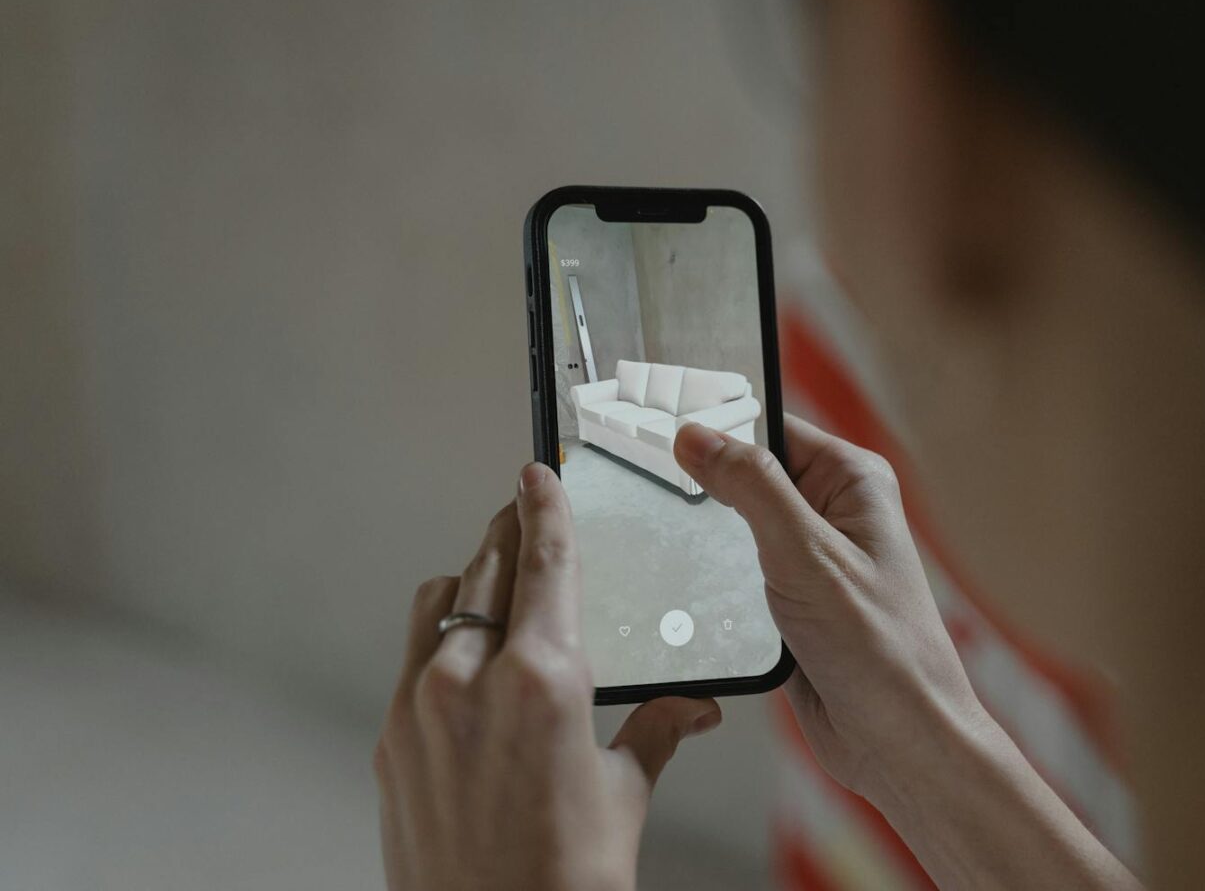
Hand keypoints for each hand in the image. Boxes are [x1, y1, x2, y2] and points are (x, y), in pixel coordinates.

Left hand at [374, 463, 720, 890]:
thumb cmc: (565, 881)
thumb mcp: (625, 794)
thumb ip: (655, 730)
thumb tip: (693, 708)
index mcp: (542, 681)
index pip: (544, 562)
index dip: (543, 506)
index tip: (536, 474)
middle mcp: (470, 681)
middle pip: (485, 569)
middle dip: (508, 535)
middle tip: (525, 517)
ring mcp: (420, 709)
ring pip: (439, 605)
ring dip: (470, 583)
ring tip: (498, 587)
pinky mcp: (392, 741)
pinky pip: (414, 659)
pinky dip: (444, 640)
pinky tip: (470, 663)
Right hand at [673, 415, 976, 801]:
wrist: (897, 740)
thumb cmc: (882, 650)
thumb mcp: (805, 553)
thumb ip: (751, 487)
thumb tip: (698, 437)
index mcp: (852, 482)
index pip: (772, 428)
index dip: (719, 431)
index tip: (667, 437)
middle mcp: (835, 515)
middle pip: (749, 479)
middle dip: (709, 494)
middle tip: (665, 500)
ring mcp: (814, 561)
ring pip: (736, 532)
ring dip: (711, 548)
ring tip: (684, 554)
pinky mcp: (794, 604)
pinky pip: (738, 578)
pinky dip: (717, 588)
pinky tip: (704, 598)